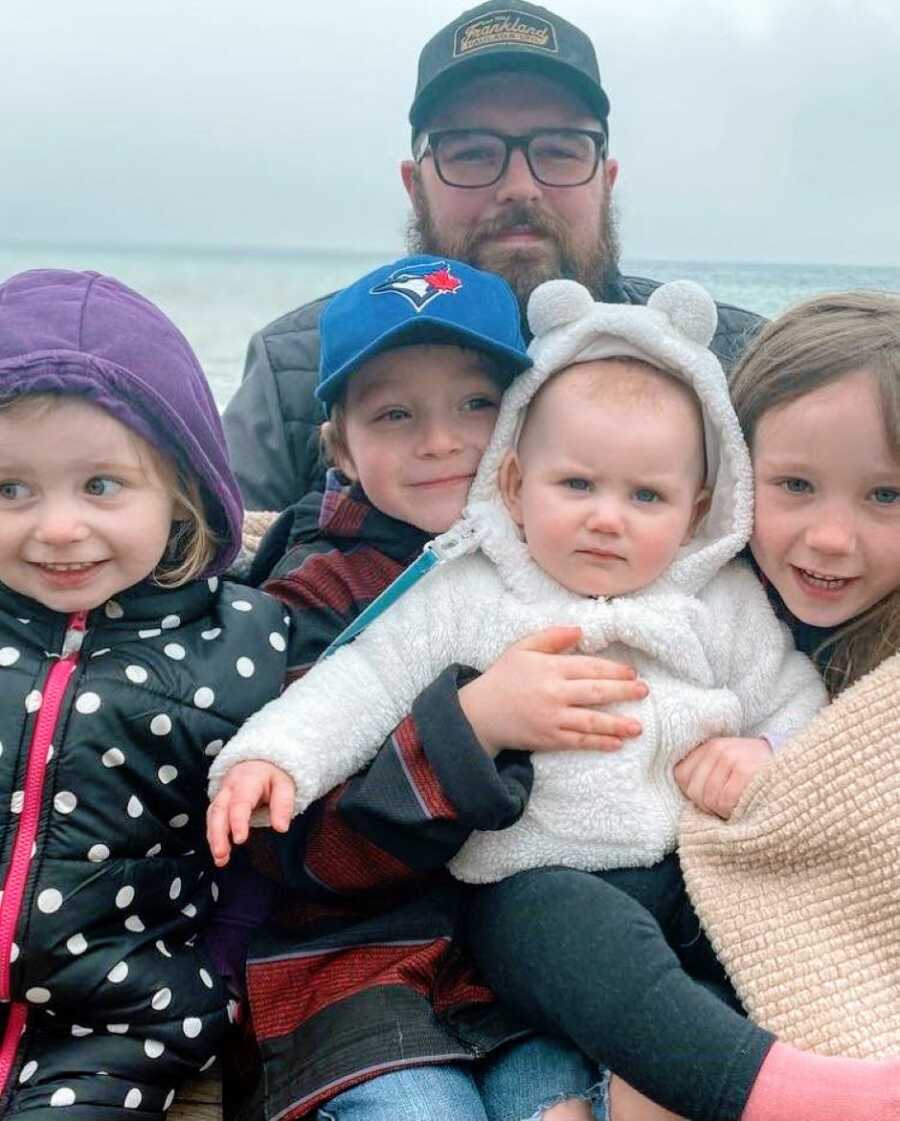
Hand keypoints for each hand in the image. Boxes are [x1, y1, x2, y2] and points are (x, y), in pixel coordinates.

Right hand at [206, 761, 294, 866]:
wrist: (258, 763)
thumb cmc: (272, 776)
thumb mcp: (285, 784)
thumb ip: (283, 804)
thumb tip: (281, 827)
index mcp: (248, 780)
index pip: (240, 802)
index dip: (238, 821)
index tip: (239, 839)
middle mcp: (230, 787)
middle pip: (219, 810)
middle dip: (218, 833)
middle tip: (222, 854)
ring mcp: (222, 795)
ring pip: (212, 816)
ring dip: (214, 838)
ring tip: (221, 859)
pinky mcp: (219, 804)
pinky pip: (212, 820)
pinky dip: (213, 837)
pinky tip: (219, 853)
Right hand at [459, 625, 647, 756]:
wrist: (479, 713)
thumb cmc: (503, 677)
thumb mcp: (522, 648)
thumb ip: (551, 637)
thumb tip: (580, 630)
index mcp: (550, 668)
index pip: (590, 667)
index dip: (614, 670)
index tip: (631, 672)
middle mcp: (554, 693)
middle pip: (596, 692)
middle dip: (624, 692)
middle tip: (644, 691)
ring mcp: (552, 718)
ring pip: (592, 721)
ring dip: (618, 724)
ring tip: (639, 726)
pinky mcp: (549, 739)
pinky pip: (579, 742)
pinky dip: (599, 743)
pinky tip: (616, 743)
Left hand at [674, 737, 773, 819]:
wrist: (796, 769)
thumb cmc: (757, 774)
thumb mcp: (729, 765)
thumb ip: (706, 774)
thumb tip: (687, 794)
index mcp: (709, 746)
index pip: (681, 776)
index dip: (694, 794)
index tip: (711, 799)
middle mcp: (717, 748)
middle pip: (694, 791)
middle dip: (708, 806)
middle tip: (727, 807)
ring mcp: (730, 757)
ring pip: (709, 799)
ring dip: (722, 811)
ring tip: (738, 806)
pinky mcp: (744, 770)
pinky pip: (725, 801)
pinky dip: (733, 811)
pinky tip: (746, 806)